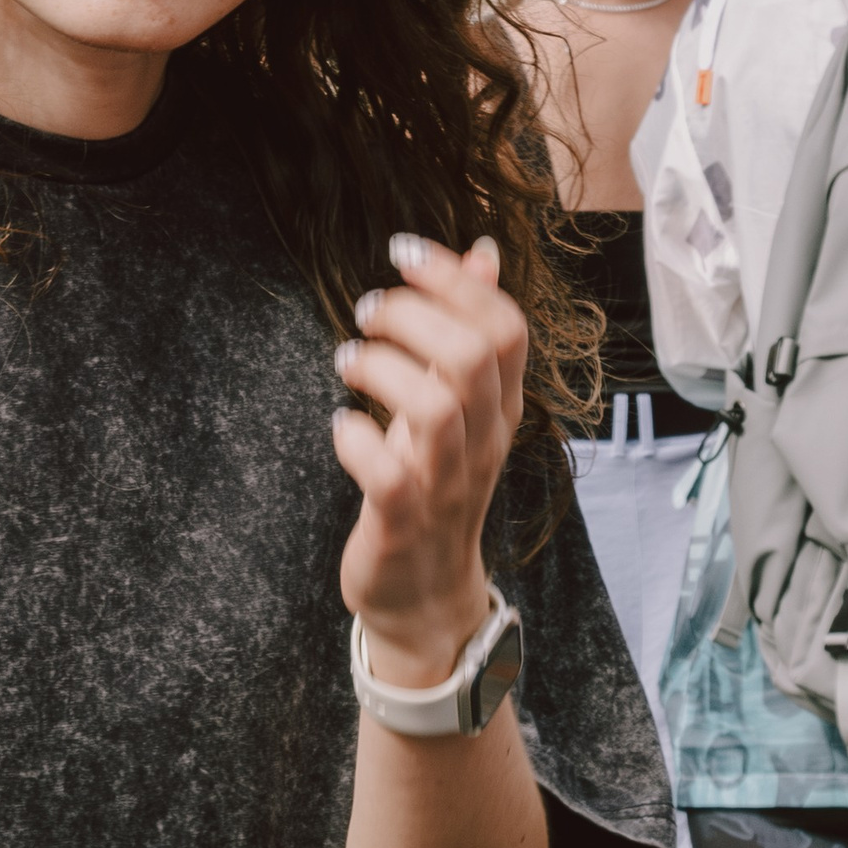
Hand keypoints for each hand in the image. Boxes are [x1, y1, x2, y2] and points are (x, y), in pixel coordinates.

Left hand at [332, 234, 526, 686]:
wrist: (423, 595)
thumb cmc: (432, 485)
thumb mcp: (459, 405)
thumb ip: (470, 330)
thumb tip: (484, 252)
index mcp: (500, 408)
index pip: (505, 327)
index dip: (454, 278)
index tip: (403, 251)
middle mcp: (483, 441)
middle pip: (474, 356)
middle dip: (412, 315)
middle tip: (367, 312)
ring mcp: (446, 483)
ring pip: (436, 408)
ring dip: (380, 369)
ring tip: (348, 361)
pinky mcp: (403, 521)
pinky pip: (388, 474)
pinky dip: (355, 438)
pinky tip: (342, 426)